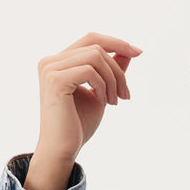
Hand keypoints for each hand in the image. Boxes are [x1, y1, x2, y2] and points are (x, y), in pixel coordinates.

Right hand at [25, 32, 141, 189]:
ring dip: (113, 79)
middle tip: (125, 95)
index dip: (116, 42)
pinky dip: (103, 86)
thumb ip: (111, 71)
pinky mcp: (55, 79)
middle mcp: (51, 61)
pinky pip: (90, 71)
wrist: (63, 149)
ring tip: (114, 101)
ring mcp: (50, 69)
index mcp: (59, 62)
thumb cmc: (79, 125)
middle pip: (96, 46)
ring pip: (96, 56)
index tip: (138, 52)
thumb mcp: (101, 92)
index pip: (91, 39)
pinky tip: (103, 102)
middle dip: (118, 69)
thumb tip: (128, 51)